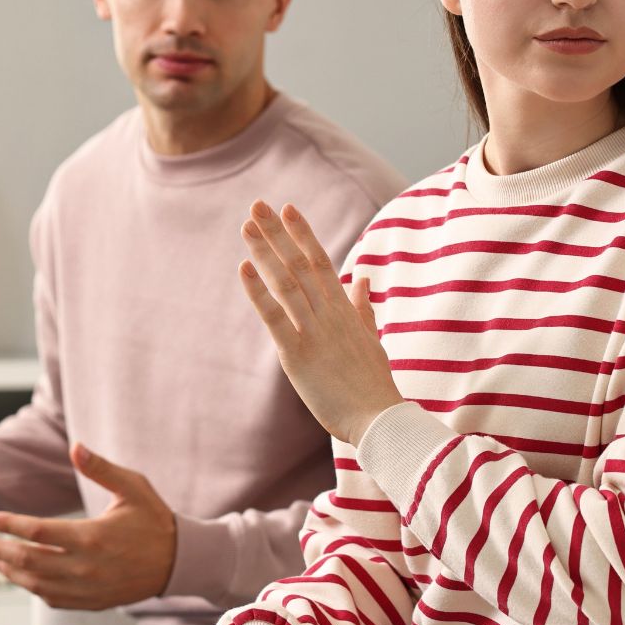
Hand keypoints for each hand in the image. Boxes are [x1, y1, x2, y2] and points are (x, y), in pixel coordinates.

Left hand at [0, 442, 177, 608]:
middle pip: (28, 560)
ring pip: (36, 583)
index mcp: (93, 537)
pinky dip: (31, 587)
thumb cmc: (154, 519)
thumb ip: (101, 468)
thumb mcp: (132, 487)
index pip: (37, 531)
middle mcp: (86, 567)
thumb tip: (75, 447)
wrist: (179, 561)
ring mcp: (88, 588)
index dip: (8, 525)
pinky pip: (52, 598)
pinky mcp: (92, 601)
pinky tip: (20, 575)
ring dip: (10, 571)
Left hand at [238, 200, 404, 445]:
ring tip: (247, 226)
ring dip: (265, 252)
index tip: (288, 209)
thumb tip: (362, 279)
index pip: (322, 262)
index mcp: (345, 311)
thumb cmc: (374, 386)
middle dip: (278, 233)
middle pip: (301, 264)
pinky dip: (259, 291)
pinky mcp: (299, 354)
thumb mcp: (372, 340)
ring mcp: (315, 331)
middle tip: (257, 205)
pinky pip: (276, 316)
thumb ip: (363, 308)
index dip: (303, 234)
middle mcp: (330, 314)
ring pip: (287, 282)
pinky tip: (243, 269)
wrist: (380, 420)